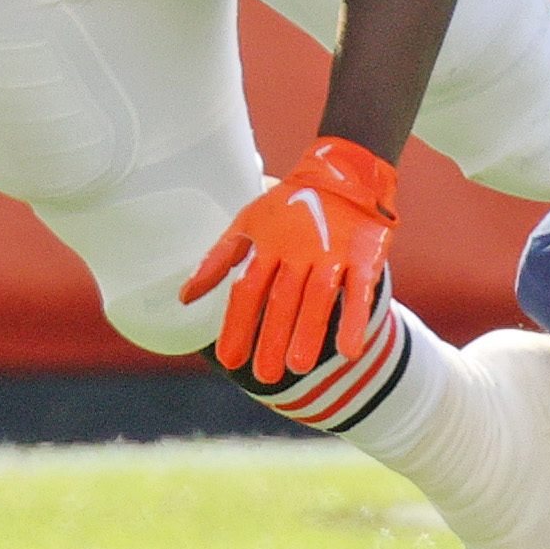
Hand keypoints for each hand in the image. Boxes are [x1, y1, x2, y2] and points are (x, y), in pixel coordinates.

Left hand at [187, 136, 399, 383]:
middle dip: (273, 339)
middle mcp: (298, 250)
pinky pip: (359, 291)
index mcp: (268, 244)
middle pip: (283, 299)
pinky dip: (354, 319)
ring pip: (318, 297)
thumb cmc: (290, 204)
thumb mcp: (248, 222)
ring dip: (308, 333)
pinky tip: (348, 350)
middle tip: (265, 375)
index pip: (248, 290)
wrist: (344, 173)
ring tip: (298, 367)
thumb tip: (185, 297)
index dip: (238, 325)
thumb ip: (218, 260)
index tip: (230, 360)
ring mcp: (332, 253)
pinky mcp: (364, 256)